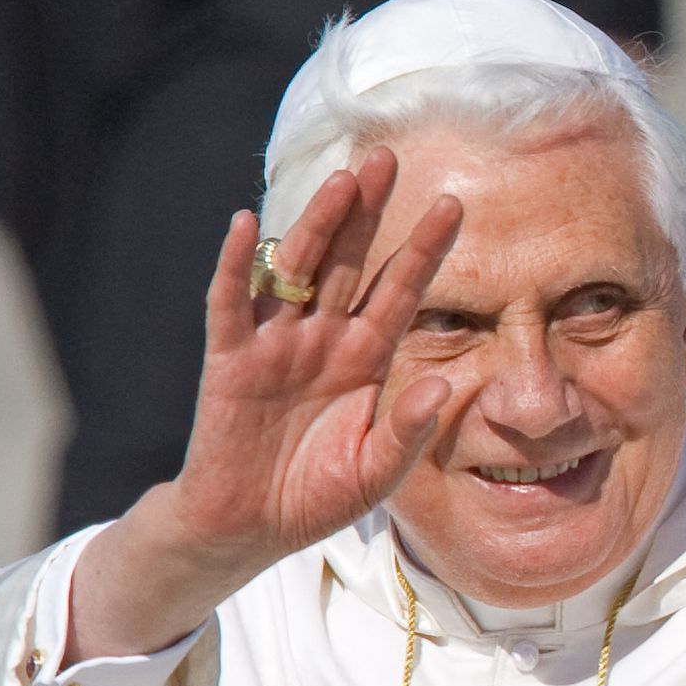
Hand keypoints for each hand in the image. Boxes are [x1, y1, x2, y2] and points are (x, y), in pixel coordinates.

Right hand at [66, 150, 463, 657]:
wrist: (251, 527)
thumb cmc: (317, 495)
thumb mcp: (377, 471)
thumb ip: (408, 429)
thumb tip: (439, 385)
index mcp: (366, 358)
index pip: (402, 291)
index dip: (424, 249)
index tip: (454, 204)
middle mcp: (324, 338)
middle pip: (351, 262)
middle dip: (370, 212)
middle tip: (391, 158)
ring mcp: (276, 343)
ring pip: (300, 270)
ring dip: (319, 225)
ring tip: (342, 181)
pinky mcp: (231, 359)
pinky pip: (232, 303)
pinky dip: (239, 266)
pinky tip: (250, 226)